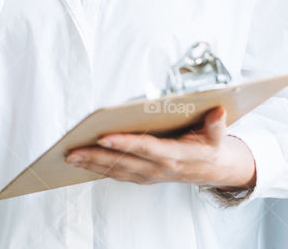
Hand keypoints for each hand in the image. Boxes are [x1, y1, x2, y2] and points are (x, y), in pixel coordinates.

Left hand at [63, 106, 255, 190]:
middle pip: (123, 162)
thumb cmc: (209, 147)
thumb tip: (218, 110)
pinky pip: (118, 174)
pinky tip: (83, 162)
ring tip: (70, 156)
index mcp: (175, 156)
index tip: (104, 136)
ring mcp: (149, 175)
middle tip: (72, 150)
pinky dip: (99, 169)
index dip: (125, 144)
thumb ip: (216, 124)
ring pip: (116, 171)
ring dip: (92, 164)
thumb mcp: (218, 134)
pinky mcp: (143, 176)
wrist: (212, 169)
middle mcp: (158, 168)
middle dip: (96, 156)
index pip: (146, 148)